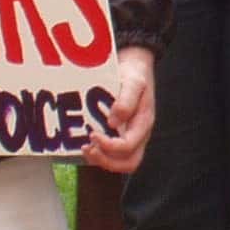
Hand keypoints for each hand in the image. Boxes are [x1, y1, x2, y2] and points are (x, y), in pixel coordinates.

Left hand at [85, 46, 155, 174]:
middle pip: (128, 163)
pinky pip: (113, 155)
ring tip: (86, 148)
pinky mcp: (121, 136)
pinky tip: (86, 144)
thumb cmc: (134, 74)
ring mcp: (131, 137)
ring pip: (121, 163)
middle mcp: (139, 134)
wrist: (134, 67)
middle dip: (106, 161)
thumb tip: (113, 123)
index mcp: (144, 123)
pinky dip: (99, 154)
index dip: (109, 146)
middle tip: (88, 149)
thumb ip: (126, 101)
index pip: (128, 146)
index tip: (93, 134)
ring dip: (102, 160)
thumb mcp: (134, 82)